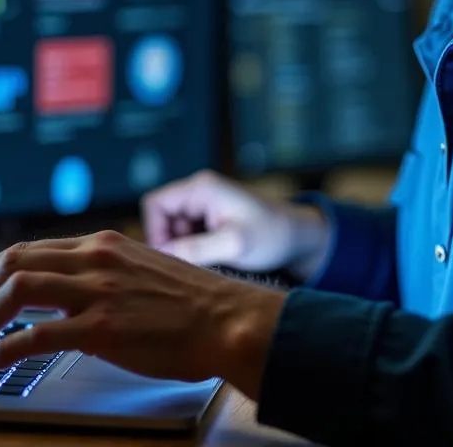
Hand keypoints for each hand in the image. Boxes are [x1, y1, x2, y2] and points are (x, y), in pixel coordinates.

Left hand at [0, 229, 285, 398]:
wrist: (225, 317)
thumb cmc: (187, 302)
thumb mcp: (136, 268)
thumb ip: (98, 274)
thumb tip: (60, 298)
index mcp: (99, 244)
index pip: (25, 249)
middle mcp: (93, 259)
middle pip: (11, 263)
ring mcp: (98, 291)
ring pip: (17, 290)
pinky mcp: (104, 327)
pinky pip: (38, 335)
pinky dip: (6, 347)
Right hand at [141, 169, 330, 277]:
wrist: (299, 238)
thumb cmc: (270, 236)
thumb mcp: (233, 245)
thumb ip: (195, 249)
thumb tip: (160, 256)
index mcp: (201, 188)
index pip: (154, 204)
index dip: (154, 231)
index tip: (171, 256)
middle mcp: (199, 192)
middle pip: (162, 217)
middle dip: (171, 243)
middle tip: (192, 265)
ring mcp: (205, 205)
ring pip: (173, 229)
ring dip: (183, 249)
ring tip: (207, 264)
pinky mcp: (211, 220)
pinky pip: (188, 235)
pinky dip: (193, 251)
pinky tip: (212, 262)